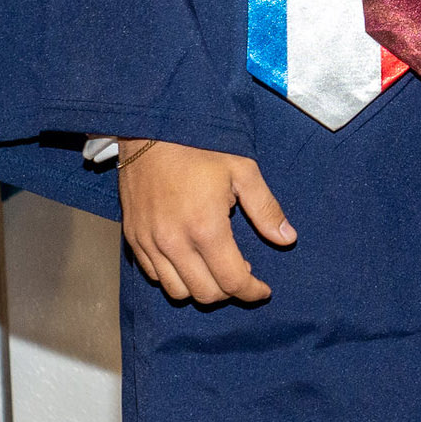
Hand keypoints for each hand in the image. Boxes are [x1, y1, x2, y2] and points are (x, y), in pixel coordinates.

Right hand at [117, 140, 296, 304]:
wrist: (151, 128)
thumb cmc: (200, 146)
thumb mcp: (242, 170)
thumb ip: (265, 209)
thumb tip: (287, 238)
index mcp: (206, 228)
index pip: (232, 281)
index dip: (252, 291)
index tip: (264, 290)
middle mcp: (174, 243)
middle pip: (205, 294)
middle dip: (229, 292)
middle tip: (242, 273)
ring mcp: (150, 243)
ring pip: (177, 291)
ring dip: (200, 288)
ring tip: (216, 268)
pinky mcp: (133, 238)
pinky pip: (154, 275)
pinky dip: (174, 277)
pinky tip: (188, 260)